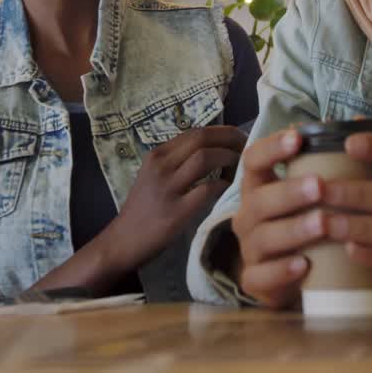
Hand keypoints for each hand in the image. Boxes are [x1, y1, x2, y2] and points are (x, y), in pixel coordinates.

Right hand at [105, 126, 246, 270]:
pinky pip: (207, 189)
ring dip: (230, 158)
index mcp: (157, 154)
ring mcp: (167, 187)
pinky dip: (224, 185)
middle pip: (202, 137)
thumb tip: (215, 150)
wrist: (123, 240)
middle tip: (248, 147)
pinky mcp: (175, 211)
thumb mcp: (155, 176)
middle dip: (231, 138)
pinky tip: (231, 189)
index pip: (195, 131)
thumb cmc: (144, 209)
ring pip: (205, 158)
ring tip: (242, 168)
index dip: (223, 131)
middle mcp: (160, 165)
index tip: (240, 138)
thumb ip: (178, 162)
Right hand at [229, 129, 325, 308]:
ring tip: (323, 223)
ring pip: (263, 238)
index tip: (297, 138)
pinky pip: (261, 277)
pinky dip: (282, 271)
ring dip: (294, 229)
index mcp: (260, 187)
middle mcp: (249, 216)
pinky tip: (305, 265)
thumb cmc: (312, 222)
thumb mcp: (320, 191)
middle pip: (258, 200)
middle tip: (321, 185)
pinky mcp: (256, 283)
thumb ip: (340, 159)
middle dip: (290, 191)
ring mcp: (251, 250)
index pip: (254, 160)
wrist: (299, 278)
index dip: (272, 148)